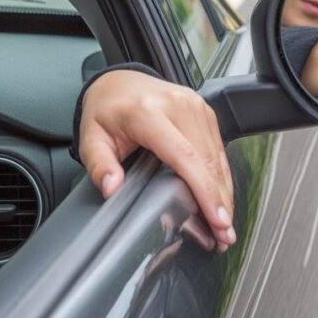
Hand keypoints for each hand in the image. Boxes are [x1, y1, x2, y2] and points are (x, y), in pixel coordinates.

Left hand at [78, 70, 235, 251]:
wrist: (118, 82)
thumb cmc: (106, 111)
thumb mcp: (92, 139)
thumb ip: (100, 166)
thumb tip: (112, 188)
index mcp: (149, 112)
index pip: (185, 156)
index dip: (204, 190)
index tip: (215, 218)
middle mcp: (178, 105)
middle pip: (207, 160)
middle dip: (219, 200)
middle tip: (224, 235)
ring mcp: (194, 105)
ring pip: (218, 156)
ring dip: (225, 192)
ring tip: (226, 226)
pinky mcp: (203, 110)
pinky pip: (218, 147)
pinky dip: (221, 176)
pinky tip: (222, 199)